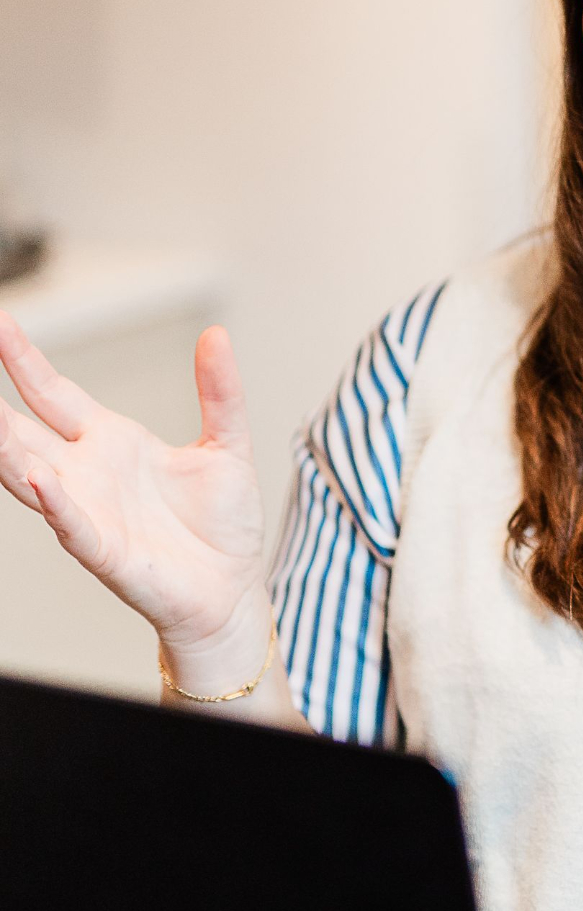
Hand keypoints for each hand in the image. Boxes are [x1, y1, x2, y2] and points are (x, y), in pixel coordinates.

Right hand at [0, 311, 267, 654]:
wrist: (232, 589)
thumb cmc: (222, 525)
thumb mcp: (228, 445)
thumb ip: (220, 392)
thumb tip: (216, 335)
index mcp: (112, 442)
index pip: (53, 393)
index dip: (24, 361)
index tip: (0, 321)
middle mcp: (88, 473)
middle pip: (24, 430)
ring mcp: (90, 512)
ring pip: (30, 476)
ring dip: (6, 449)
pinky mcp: (106, 552)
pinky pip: (72, 526)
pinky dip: (56, 504)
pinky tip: (39, 480)